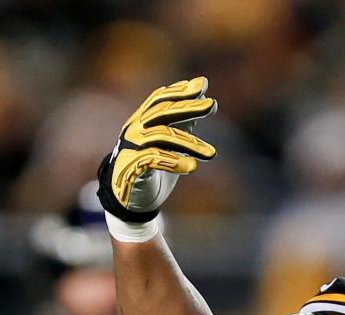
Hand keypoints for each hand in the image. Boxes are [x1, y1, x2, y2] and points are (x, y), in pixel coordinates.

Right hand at [97, 76, 216, 222]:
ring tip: (212, 153)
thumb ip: (185, 123)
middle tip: (212, 105)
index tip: (203, 85)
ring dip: (190, 142)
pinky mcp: (131, 167)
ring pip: (162, 135)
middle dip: (189, 107)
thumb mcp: (172, 143)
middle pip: (162, 112)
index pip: (160, 99)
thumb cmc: (155, 167)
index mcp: (143, 121)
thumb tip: (207, 101)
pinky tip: (191, 167)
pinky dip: (173, 161)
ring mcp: (131, 147)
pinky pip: (152, 159)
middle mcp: (135, 129)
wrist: (133, 198)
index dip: (180, 91)